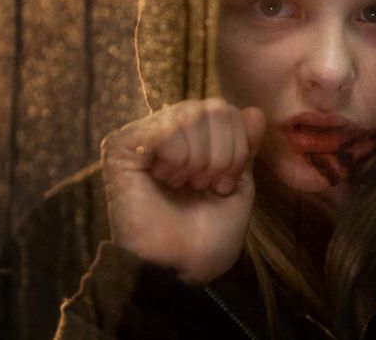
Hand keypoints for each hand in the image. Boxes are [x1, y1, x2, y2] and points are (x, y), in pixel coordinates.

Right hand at [100, 98, 264, 283]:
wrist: (180, 266)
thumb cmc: (209, 232)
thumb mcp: (239, 183)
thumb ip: (245, 146)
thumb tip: (254, 110)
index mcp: (196, 136)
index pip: (228, 110)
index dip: (238, 147)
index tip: (224, 184)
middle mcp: (169, 129)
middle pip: (214, 108)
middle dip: (223, 154)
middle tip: (204, 186)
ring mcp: (144, 135)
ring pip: (192, 116)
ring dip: (200, 160)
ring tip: (184, 185)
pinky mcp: (122, 146)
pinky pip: (167, 130)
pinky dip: (178, 159)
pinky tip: (164, 180)